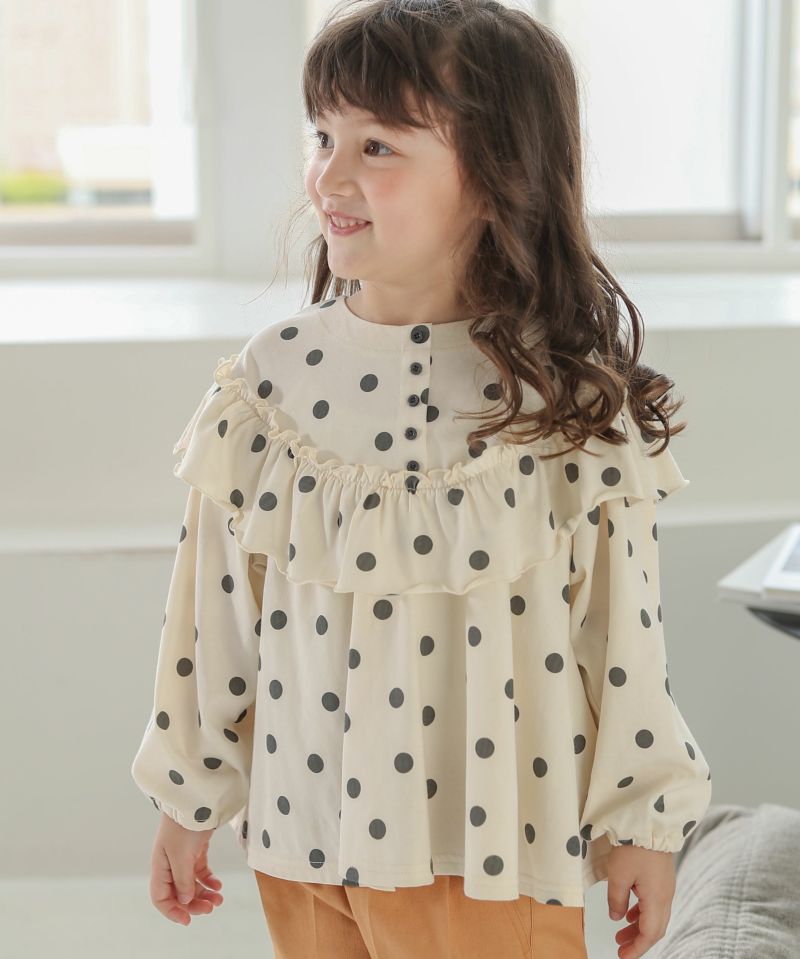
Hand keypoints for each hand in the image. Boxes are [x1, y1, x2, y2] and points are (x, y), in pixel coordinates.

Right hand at [149, 811, 223, 925]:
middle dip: (193, 904)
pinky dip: (209, 880)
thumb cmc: (184, 825)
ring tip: (218, 899)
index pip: (160, 897)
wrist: (197, 799)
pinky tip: (218, 885)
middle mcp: (169, 864)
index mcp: (160, 867)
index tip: (187, 920)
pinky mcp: (196, 850)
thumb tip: (184, 901)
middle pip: (178, 893)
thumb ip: (183, 880)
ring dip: (204, 894)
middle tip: (210, 908)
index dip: (172, 911)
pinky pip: (200, 872)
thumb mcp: (182, 855)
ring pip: (191, 884)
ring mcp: (183, 857)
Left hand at [607, 845, 674, 958]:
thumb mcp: (618, 875)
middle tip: (620, 947)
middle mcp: (665, 896)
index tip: (622, 956)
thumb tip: (616, 917)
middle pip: (654, 928)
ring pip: (655, 916)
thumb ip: (616, 899)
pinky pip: (654, 903)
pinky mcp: (662, 878)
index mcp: (656, 899)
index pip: (649, 934)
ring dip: (639, 927)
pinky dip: (642, 913)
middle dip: (637, 941)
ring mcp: (666, 887)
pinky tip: (630, 912)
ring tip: (621, 932)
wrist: (650, 822)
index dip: (636, 948)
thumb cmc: (634, 847)